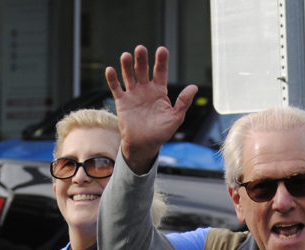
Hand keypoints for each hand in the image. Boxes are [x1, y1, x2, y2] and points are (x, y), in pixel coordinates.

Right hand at [105, 45, 197, 173]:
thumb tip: (194, 87)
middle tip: (141, 49)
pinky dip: (112, 79)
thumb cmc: (161, 132)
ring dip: (126, 65)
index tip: (162, 50)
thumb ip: (183, 102)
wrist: (144, 145)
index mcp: (159, 91)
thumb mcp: (175, 118)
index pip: (160, 72)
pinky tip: (111, 70)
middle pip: (142, 69)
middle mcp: (145, 89)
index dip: (161, 61)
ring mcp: (133, 94)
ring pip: (129, 75)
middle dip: (141, 59)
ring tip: (126, 56)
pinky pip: (116, 87)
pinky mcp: (122, 101)